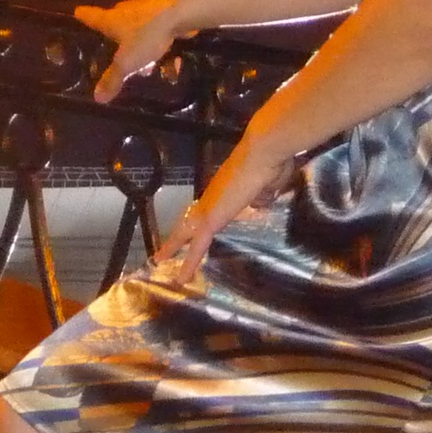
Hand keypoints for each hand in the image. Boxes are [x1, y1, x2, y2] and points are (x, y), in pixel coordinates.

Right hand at [76, 0, 184, 102]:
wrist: (182, 13)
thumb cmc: (147, 35)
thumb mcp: (128, 62)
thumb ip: (113, 78)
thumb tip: (97, 98)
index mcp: (112, 20)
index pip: (91, 16)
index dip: (84, 16)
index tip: (77, 13)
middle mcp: (127, 11)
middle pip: (115, 20)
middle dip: (115, 35)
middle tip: (115, 51)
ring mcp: (148, 8)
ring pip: (139, 27)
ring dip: (140, 43)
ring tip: (147, 65)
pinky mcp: (167, 11)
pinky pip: (159, 30)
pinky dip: (161, 43)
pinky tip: (171, 59)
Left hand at [152, 141, 293, 288]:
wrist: (264, 153)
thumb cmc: (270, 165)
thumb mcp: (269, 186)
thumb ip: (262, 197)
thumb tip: (260, 202)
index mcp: (224, 190)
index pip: (207, 209)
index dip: (198, 220)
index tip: (192, 231)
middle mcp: (211, 197)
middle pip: (189, 221)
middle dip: (176, 237)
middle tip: (162, 252)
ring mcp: (208, 207)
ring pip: (186, 233)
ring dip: (174, 247)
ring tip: (161, 261)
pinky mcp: (210, 220)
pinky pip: (197, 246)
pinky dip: (190, 263)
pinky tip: (182, 278)